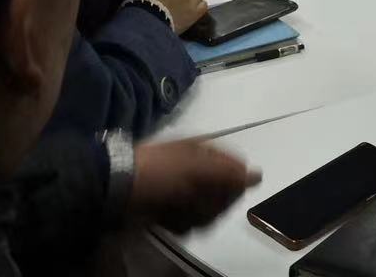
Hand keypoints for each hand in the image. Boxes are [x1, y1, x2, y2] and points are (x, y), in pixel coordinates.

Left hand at [131, 139, 260, 232]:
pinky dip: (181, 224)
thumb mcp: (196, 166)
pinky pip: (188, 222)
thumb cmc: (160, 172)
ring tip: (178, 212)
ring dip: (195, 216)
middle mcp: (194, 169)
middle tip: (196, 201)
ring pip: (206, 210)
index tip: (228, 191)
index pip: (232, 167)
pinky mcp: (169, 211)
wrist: (118, 190)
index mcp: (201, 150)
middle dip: (212, 202)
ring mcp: (181, 191)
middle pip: (221, 192)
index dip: (233, 181)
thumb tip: (257, 175)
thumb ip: (228, 172)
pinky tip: (169, 221)